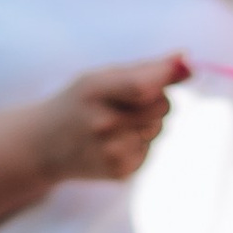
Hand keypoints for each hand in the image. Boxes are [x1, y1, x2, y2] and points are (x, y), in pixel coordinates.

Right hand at [30, 55, 186, 190]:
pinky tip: (116, 142)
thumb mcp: (100, 77)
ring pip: (159, 128)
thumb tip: (187, 60)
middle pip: (162, 106)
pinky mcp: (120, 171)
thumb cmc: (78, 103)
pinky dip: (140, 142)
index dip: (167, 77)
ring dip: (149, 122)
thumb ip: (145, 69)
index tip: (185, 68)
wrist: (45, 146)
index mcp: (95, 91)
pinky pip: (150, 149)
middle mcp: (103, 124)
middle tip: (133, 99)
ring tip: (119, 123)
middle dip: (158, 98)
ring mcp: (112, 151)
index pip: (143, 86)